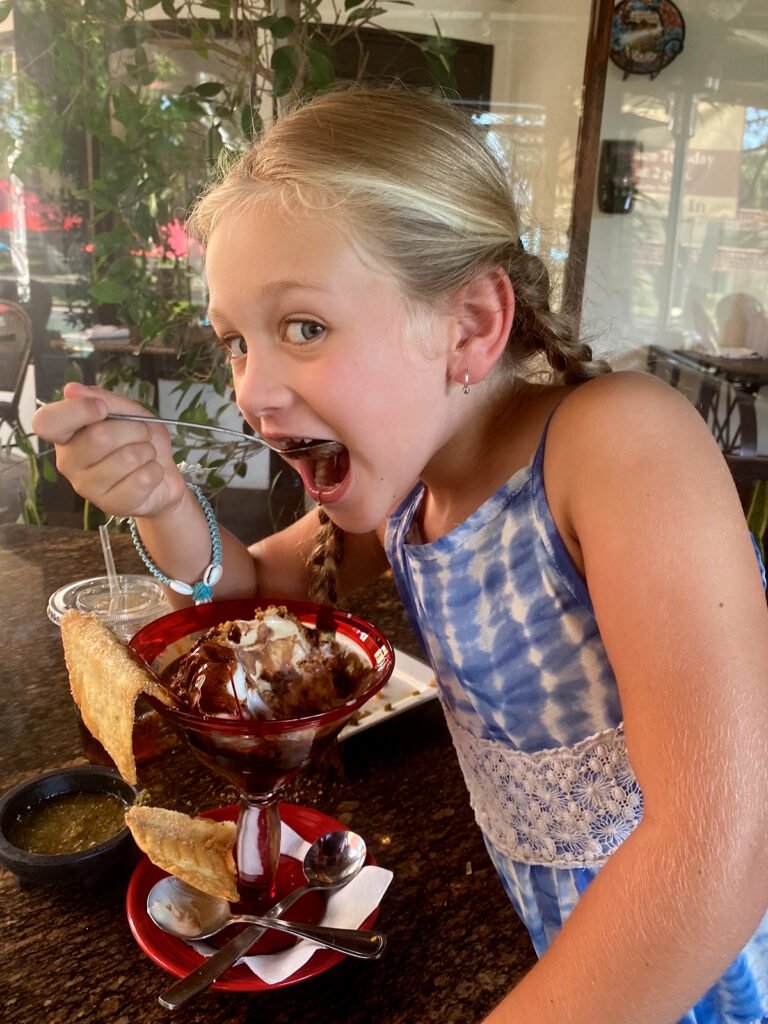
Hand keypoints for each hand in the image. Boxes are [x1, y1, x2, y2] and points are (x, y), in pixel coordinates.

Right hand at [31, 382, 187, 518]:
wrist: (163, 475)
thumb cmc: (139, 441)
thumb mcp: (128, 411)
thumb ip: (102, 399)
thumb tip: (71, 390)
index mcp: (66, 435)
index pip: (46, 422)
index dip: (77, 411)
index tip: (102, 408)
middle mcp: (69, 462)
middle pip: (99, 436)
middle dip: (134, 429)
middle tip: (142, 435)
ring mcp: (87, 488)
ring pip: (126, 458)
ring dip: (147, 451)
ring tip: (146, 456)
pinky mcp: (111, 506)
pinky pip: (141, 481)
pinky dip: (155, 471)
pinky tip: (149, 473)